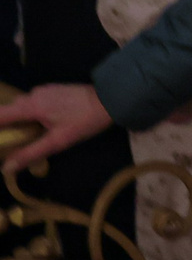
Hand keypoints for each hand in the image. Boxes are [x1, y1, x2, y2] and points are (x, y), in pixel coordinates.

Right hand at [0, 83, 114, 175]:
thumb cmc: (85, 121)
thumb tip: (6, 168)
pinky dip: (30, 114)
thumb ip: (31, 153)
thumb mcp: (58, 141)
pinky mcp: (53, 90)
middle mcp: (33, 94)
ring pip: (22, 107)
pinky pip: (33, 102)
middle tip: (9, 144)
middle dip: (5, 127)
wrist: (112, 99)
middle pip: (9, 111)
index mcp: (31, 106)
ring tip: (22, 138)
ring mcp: (44, 90)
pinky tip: (38, 126)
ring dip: (18, 121)